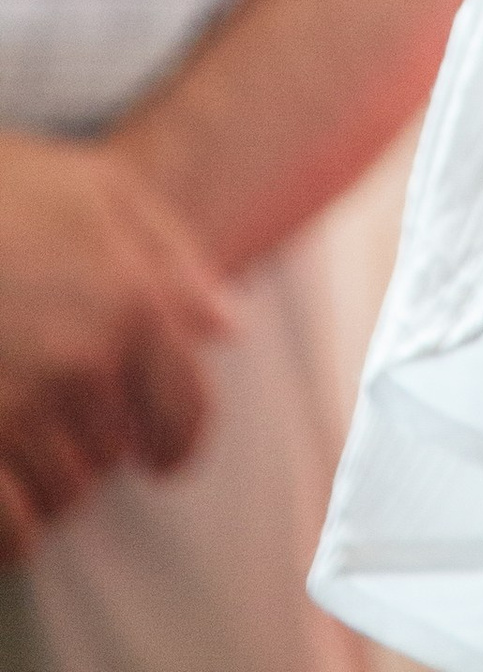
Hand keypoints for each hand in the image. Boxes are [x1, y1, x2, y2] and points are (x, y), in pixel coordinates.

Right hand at [0, 132, 231, 557]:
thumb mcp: (94, 189)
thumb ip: (168, 256)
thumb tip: (226, 327)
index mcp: (129, 303)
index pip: (183, 412)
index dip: (175, 442)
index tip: (158, 458)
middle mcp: (80, 364)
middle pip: (113, 456)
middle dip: (94, 445)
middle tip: (59, 418)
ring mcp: (15, 409)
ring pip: (60, 493)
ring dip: (47, 481)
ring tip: (22, 436)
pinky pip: (10, 528)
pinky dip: (13, 526)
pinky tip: (5, 500)